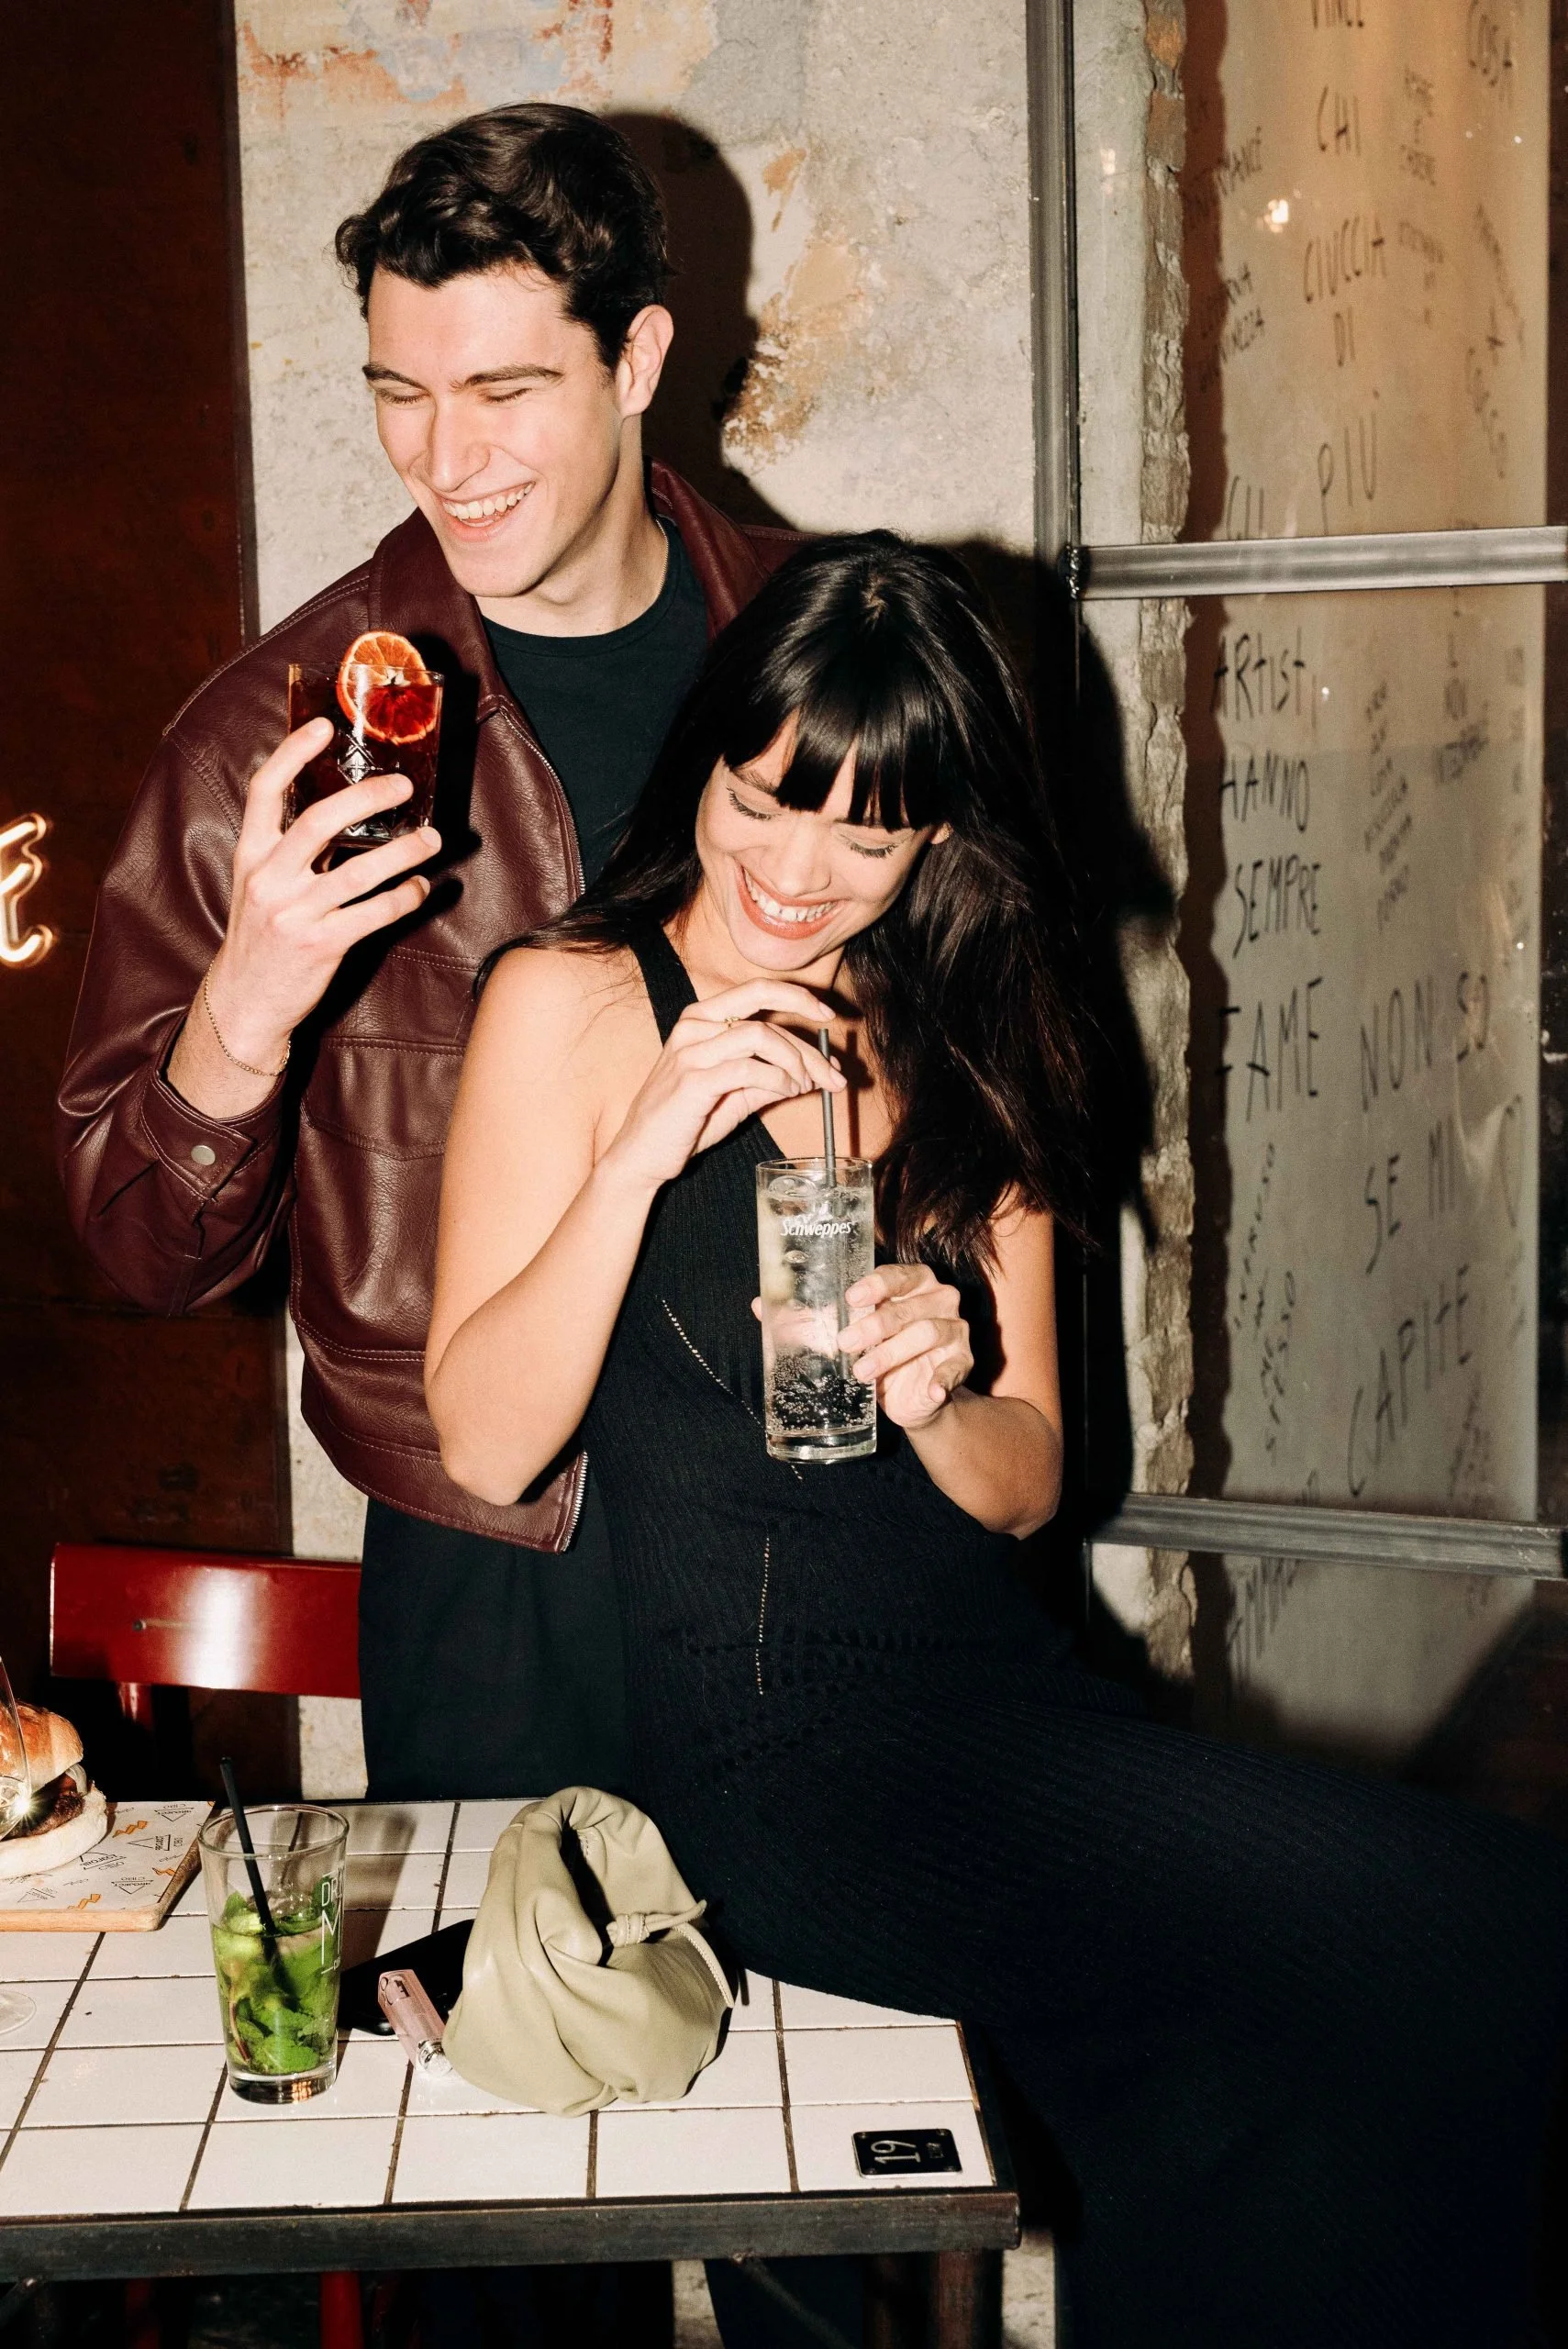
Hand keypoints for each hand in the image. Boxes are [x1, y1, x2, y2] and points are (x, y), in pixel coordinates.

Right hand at [201, 718, 440, 1067]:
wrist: (245, 1001)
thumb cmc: (260, 937)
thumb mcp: (259, 886)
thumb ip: (289, 850)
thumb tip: (341, 811)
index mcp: (250, 856)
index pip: (264, 791)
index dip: (292, 753)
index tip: (324, 726)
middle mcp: (269, 880)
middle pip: (319, 821)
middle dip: (366, 798)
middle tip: (404, 786)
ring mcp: (295, 914)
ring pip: (359, 872)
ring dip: (404, 852)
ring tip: (432, 838)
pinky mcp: (322, 946)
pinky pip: (374, 915)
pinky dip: (405, 898)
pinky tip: (421, 887)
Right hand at [603, 977, 845, 1191]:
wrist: (642, 1154)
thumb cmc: (685, 1121)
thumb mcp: (734, 1094)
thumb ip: (769, 1078)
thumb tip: (813, 1073)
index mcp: (701, 1018)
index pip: (758, 991)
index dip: (798, 997)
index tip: (828, 1016)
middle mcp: (693, 1025)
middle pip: (765, 1014)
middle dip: (809, 1046)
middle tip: (834, 1075)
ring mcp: (690, 1051)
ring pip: (760, 1036)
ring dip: (795, 1062)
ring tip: (804, 1087)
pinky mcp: (692, 1080)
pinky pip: (749, 1068)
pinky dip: (777, 1079)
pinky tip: (786, 1092)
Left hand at [838, 1262, 971, 1429]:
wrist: (912, 1396)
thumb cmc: (884, 1352)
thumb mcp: (859, 1335)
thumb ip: (830, 1322)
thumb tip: (776, 1312)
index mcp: (915, 1283)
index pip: (898, 1276)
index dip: (875, 1285)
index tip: (852, 1299)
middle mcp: (940, 1299)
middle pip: (907, 1308)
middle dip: (873, 1326)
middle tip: (845, 1343)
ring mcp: (955, 1329)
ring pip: (927, 1332)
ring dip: (892, 1353)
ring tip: (862, 1371)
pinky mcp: (963, 1360)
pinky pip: (954, 1367)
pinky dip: (942, 1380)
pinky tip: (931, 1391)